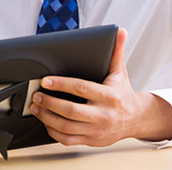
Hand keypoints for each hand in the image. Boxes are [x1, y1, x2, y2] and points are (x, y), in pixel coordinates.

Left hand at [29, 28, 171, 145]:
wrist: (135, 119)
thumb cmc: (123, 93)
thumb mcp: (120, 72)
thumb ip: (116, 51)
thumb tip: (119, 31)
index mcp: (110, 96)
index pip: (81, 88)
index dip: (61, 84)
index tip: (45, 81)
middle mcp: (103, 115)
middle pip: (71, 110)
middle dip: (49, 102)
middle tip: (36, 94)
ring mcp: (97, 130)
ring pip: (66, 127)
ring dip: (47, 117)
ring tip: (36, 107)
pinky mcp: (92, 140)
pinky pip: (68, 140)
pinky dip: (54, 132)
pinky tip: (46, 122)